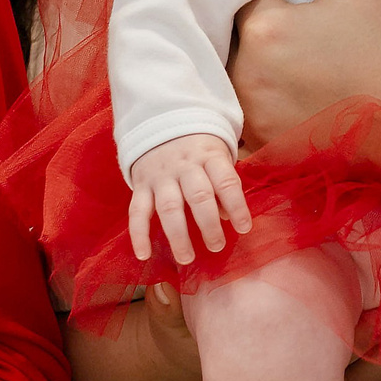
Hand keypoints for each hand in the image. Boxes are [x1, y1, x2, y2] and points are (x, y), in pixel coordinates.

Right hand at [128, 134, 250, 266]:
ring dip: (178, 235)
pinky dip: (138, 234)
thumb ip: (223, 185)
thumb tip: (228, 218)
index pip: (225, 181)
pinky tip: (144, 255)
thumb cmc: (198, 149)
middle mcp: (184, 166)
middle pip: (198, 196)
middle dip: (208, 225)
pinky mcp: (140, 185)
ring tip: (187, 258)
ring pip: (169, 207)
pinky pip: (137, 211)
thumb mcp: (217, 157)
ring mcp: (160, 176)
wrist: (159, 123)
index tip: (244, 228)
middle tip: (217, 246)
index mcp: (209, 156)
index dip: (236, 205)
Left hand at [233, 0, 380, 187]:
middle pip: (230, 38)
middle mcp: (250, 77)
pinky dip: (260, 109)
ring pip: (234, 80)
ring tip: (297, 59)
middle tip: (297, 26)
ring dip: (253, 67)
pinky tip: (294, 98)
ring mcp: (259, 120)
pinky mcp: (273, 151)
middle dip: (255, 28)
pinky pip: (246, 124)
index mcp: (265, 29)